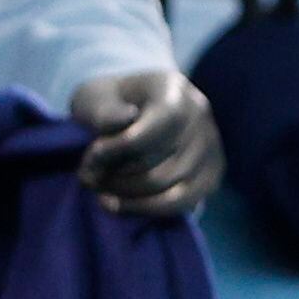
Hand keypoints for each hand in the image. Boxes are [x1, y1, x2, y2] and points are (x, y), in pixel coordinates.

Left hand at [67, 68, 222, 219]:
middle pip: (157, 165)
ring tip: (99, 189)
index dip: (117, 151)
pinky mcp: (211, 175)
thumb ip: (103, 109)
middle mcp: (199, 116)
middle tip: (87, 178)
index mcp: (173, 89)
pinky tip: (116, 204)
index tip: (89, 157)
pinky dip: (144, 209)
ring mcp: (210, 147)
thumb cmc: (111, 103)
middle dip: (115, 177)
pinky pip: (181, 205)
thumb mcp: (95, 96)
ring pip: (167, 188)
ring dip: (125, 194)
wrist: (136, 107)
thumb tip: (123, 123)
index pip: (150, 132)